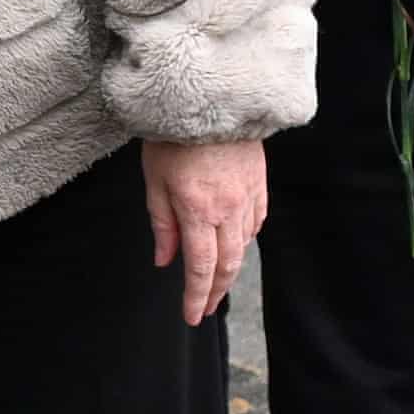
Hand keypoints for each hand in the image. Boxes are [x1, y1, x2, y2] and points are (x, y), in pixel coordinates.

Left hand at [141, 137, 265, 325]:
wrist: (211, 98)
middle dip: (216, 292)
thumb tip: (165, 260)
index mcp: (198, 210)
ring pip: (243, 246)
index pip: (200, 268)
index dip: (197, 296)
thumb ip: (162, 223)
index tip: (192, 316)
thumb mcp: (154, 179)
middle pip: (227, 264)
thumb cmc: (173, 135)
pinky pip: (256, 222)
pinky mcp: (259, 183)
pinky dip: (246, 240)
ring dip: (231, 270)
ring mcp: (247, 196)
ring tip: (218, 283)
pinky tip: (237, 245)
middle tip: (206, 308)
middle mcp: (228, 209)